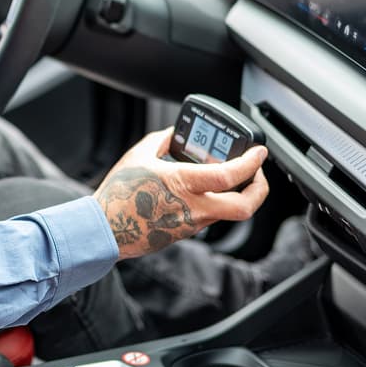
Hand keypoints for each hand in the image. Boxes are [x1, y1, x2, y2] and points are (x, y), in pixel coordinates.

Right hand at [93, 128, 269, 259]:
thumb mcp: (139, 156)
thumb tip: (173, 134)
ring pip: (230, 213)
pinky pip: (211, 217)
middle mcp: (193, 207)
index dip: (251, 163)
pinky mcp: (185, 232)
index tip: (259, 153)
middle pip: (244, 207)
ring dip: (239, 196)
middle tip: (258, 174)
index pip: (230, 175)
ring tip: (234, 179)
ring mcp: (191, 223)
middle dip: (259, 189)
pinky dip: (218, 203)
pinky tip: (207, 191)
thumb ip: (161, 141)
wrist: (105, 230)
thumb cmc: (118, 194)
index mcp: (183, 184)